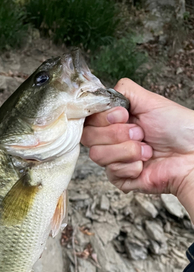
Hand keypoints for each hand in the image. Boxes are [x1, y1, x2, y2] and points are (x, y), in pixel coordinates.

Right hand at [81, 78, 193, 218]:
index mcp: (115, 121)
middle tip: (140, 133)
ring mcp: (114, 160)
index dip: (103, 118)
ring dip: (127, 150)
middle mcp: (111, 140)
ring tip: (147, 150)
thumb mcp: (149, 101)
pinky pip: (112, 172)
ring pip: (97, 155)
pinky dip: (133, 166)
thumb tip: (101, 94)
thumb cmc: (178, 129)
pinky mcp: (120, 179)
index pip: (88, 119)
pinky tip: (146, 164)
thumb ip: (123, 91)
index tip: (123, 115)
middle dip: (117, 134)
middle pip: (88, 137)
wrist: (192, 155)